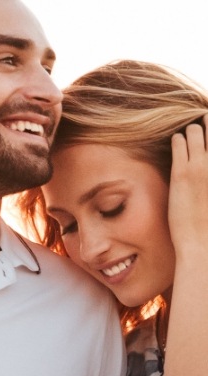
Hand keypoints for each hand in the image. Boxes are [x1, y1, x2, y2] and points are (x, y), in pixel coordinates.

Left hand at [168, 114, 207, 254]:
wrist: (202, 243)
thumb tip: (204, 170)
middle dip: (207, 125)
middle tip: (201, 132)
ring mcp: (201, 166)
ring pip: (194, 130)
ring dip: (191, 133)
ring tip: (189, 142)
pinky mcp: (181, 172)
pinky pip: (178, 142)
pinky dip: (177, 141)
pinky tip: (177, 147)